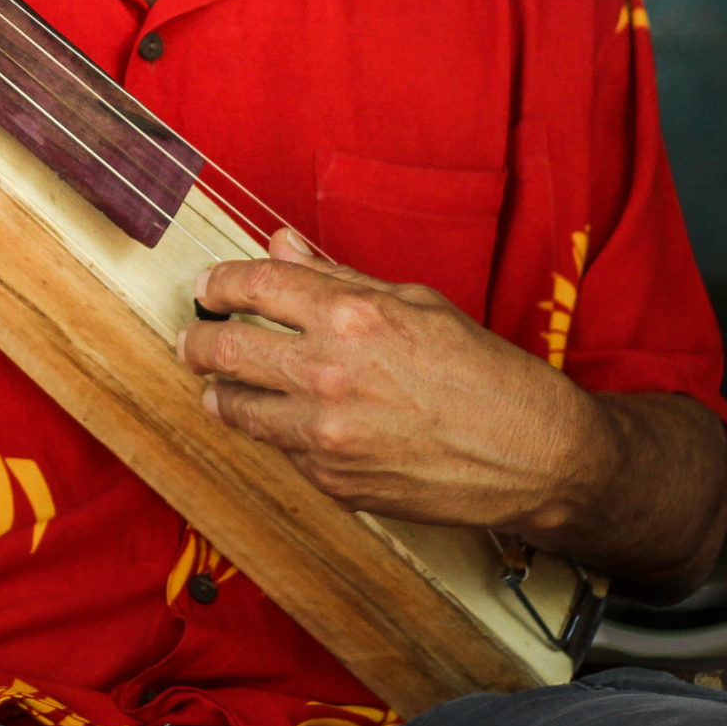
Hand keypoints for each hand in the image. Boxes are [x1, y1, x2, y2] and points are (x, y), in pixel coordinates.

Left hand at [180, 228, 601, 534]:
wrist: (532, 456)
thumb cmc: (484, 374)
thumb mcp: (417, 303)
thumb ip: (339, 277)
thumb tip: (281, 244)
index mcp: (352, 316)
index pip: (256, 285)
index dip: (220, 284)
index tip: (208, 287)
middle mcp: (328, 372)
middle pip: (226, 349)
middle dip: (199, 341)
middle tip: (194, 341)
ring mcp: (325, 433)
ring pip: (237, 408)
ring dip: (220, 393)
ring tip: (217, 388)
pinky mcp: (332, 481)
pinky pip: (281, 450)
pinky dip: (278, 433)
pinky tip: (289, 424)